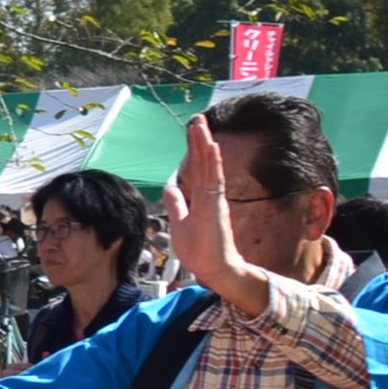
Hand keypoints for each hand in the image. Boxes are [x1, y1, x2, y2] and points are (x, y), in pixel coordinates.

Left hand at [160, 114, 263, 311]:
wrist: (214, 270)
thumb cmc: (200, 250)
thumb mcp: (180, 223)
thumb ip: (177, 204)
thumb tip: (171, 186)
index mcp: (201, 199)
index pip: (196, 169)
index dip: (194, 151)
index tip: (193, 131)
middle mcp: (209, 196)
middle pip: (203, 163)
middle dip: (199, 141)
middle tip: (198, 118)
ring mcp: (213, 200)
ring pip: (209, 167)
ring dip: (205, 145)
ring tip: (201, 125)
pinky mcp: (216, 207)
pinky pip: (214, 180)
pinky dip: (213, 163)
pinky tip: (212, 146)